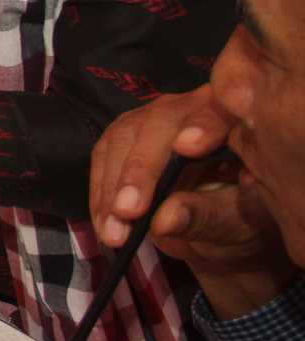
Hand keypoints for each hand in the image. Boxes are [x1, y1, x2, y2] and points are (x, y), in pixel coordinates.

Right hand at [89, 88, 294, 313]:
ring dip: (112, 188)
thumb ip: (205, 216)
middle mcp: (189, 108)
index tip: (189, 148)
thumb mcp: (235, 224)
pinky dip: (100, 195)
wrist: (220, 229)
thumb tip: (162, 220)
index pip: (217, 114)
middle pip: (157, 124)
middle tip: (128, 212)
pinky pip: (103, 158)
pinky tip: (104, 225)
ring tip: (113, 232)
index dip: (202, 126)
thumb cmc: (241, 220)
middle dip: (140, 169)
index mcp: (232, 120)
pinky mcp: (123, 137)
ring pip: (122, 140)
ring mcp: (150, 119)